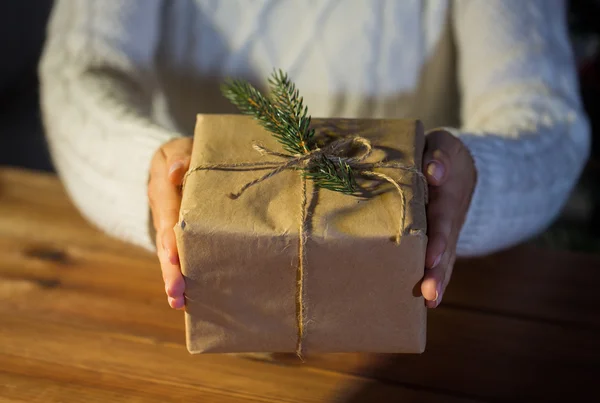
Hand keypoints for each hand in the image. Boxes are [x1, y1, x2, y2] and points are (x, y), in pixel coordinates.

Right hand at [148, 137, 191, 308]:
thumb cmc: (187, 152)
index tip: (174, 257)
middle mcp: (161, 209)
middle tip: (175, 293)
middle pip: (164, 241)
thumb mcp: (181, 146)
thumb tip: (176, 171)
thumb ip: (180, 155)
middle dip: (170, 267)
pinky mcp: (175, 234)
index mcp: (163, 187)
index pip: (167, 213)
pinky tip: (187, 298)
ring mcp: (166, 223)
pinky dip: (180, 273)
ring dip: (172, 277)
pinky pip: (176, 254)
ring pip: (167, 252)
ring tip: (177, 302)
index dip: (170, 236)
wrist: (178, 159)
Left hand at [421, 130, 475, 307]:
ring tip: (430, 303)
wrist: (462, 166)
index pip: (442, 220)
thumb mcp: (443, 145)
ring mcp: (449, 233)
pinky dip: (437, 279)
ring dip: (438, 281)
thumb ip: (439, 155)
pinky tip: (426, 302)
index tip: (431, 258)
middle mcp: (451, 219)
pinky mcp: (442, 240)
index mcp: (447, 196)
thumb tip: (433, 173)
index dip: (438, 239)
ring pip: (445, 260)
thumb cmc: (442, 154)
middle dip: (438, 272)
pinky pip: (441, 261)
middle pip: (446, 249)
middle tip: (430, 294)